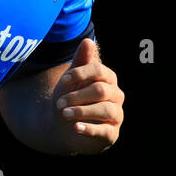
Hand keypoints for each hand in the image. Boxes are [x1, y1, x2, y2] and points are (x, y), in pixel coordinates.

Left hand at [50, 38, 123, 153]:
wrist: (64, 127)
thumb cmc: (70, 98)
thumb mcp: (71, 81)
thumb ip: (80, 62)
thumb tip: (88, 41)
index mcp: (108, 79)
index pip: (99, 70)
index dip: (81, 73)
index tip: (64, 80)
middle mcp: (116, 96)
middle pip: (101, 90)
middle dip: (78, 95)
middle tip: (60, 102)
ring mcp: (116, 115)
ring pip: (105, 110)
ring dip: (82, 111)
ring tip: (64, 114)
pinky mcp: (112, 134)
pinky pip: (105, 131)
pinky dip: (89, 129)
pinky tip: (75, 127)